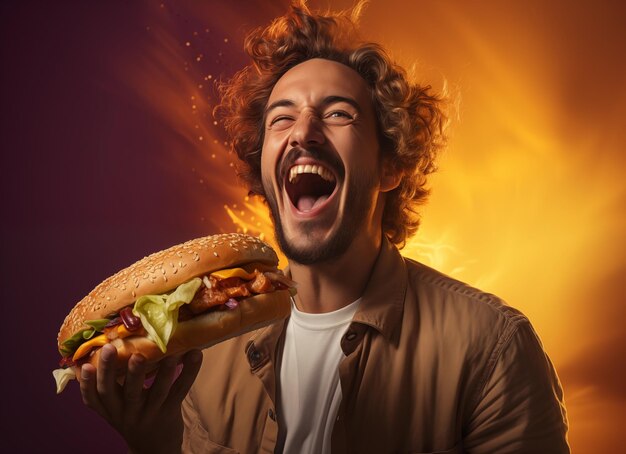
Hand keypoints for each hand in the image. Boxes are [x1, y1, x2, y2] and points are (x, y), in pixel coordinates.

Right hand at [79, 344, 202, 453]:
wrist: (155, 450)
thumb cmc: (133, 418)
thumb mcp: (116, 408)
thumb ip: (109, 388)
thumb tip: (96, 351)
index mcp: (111, 410)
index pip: (94, 398)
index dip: (87, 383)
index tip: (85, 365)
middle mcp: (128, 413)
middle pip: (120, 393)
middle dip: (114, 370)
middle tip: (112, 348)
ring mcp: (150, 413)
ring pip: (155, 392)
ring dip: (163, 372)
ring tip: (168, 353)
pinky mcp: (171, 411)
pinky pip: (180, 391)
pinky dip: (189, 372)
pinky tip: (195, 354)